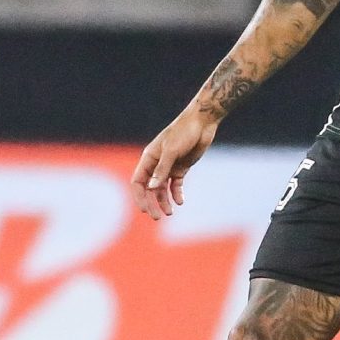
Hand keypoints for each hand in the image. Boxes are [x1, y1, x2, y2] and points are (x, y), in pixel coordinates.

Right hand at [132, 105, 218, 220]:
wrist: (201, 122)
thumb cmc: (183, 132)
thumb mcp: (172, 151)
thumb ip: (162, 170)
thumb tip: (152, 189)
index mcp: (149, 158)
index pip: (138, 182)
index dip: (139, 197)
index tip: (145, 210)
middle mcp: (156, 164)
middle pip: (149, 189)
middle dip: (151, 203)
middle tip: (157, 217)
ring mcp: (169, 167)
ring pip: (162, 189)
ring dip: (164, 202)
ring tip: (170, 213)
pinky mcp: (181, 168)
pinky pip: (175, 185)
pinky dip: (177, 194)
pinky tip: (181, 201)